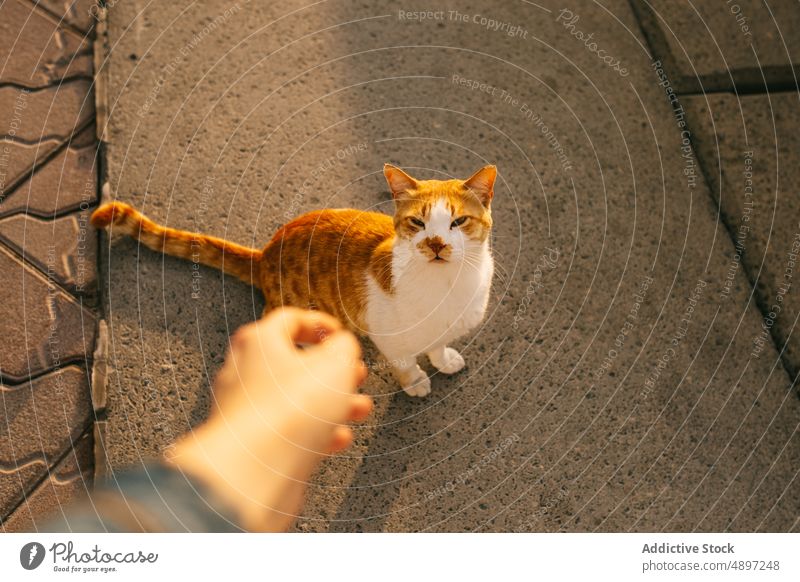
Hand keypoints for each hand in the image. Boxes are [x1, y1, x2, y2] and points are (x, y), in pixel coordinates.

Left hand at [166, 307, 370, 530]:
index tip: (340, 334)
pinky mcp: (254, 445)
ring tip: (359, 408)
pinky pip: (289, 432)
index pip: (290, 321)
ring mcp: (248, 411)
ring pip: (296, 400)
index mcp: (258, 342)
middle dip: (332, 370)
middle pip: (294, 363)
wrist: (254, 473)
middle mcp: (246, 373)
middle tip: (355, 374)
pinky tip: (338, 438)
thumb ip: (344, 347)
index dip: (320, 324)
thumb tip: (343, 346)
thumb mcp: (334, 364)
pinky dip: (317, 433)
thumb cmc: (288, 411)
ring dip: (332, 403)